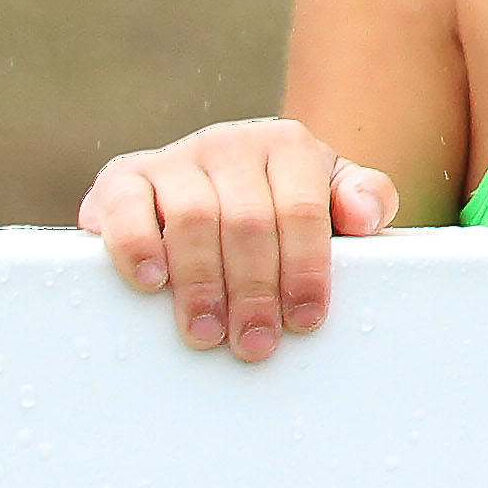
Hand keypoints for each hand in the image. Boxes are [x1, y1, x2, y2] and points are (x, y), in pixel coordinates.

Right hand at [78, 119, 398, 362]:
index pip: (302, 210)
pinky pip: (127, 208)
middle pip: (248, 222)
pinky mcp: (122, 178)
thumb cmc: (279, 202)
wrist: (203, 185)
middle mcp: (231, 144)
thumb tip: (363, 216)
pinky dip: (137, 246)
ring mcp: (175, 158)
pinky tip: (151, 283)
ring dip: (201, 283)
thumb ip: (365, 198)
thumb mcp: (329, 195)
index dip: (305, 268)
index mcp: (288, 146)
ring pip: (193, 220)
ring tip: (207, 333)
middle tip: (255, 344)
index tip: (305, 320)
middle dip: (255, 291)